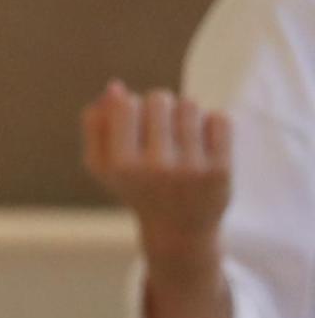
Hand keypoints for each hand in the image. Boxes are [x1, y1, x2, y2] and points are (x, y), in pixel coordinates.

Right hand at [81, 79, 231, 260]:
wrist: (178, 229)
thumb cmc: (136, 187)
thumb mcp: (103, 164)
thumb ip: (96, 125)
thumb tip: (114, 88)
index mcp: (122, 165)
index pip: (126, 103)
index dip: (130, 104)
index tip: (134, 123)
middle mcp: (155, 167)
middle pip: (159, 99)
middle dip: (159, 107)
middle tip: (160, 129)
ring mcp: (190, 169)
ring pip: (190, 105)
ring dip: (185, 114)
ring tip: (181, 135)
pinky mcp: (221, 170)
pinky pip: (220, 119)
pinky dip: (212, 124)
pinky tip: (203, 142)